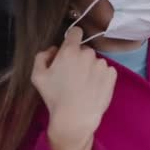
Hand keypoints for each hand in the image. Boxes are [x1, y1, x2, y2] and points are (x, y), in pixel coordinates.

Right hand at [31, 27, 116, 149]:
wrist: (76, 117)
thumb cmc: (55, 97)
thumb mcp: (38, 76)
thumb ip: (42, 56)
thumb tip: (54, 49)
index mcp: (70, 51)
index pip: (76, 32)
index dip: (72, 38)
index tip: (70, 46)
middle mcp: (88, 54)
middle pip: (84, 50)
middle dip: (79, 58)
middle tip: (73, 75)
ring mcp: (102, 64)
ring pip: (95, 61)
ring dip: (91, 68)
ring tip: (84, 85)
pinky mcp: (112, 75)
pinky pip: (106, 71)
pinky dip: (101, 77)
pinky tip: (93, 88)